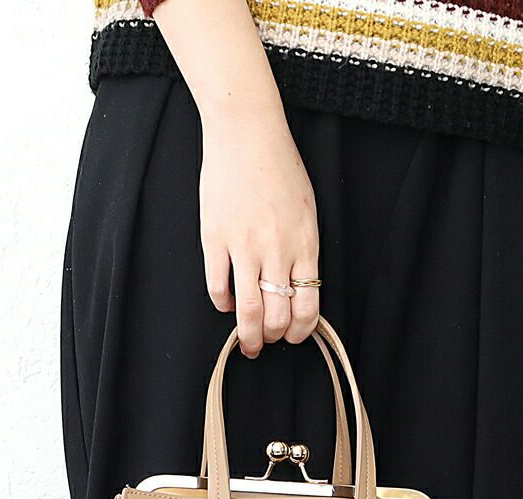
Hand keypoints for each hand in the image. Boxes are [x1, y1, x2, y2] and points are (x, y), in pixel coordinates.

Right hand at [199, 111, 319, 358]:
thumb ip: (303, 250)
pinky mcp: (215, 238)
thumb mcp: (307, 211)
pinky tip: (226, 303)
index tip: (293, 337)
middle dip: (273, 337)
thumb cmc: (279, 167)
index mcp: (304, 244)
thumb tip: (297, 288)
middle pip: (278, 315)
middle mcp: (277, 249)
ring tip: (246, 342)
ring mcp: (244, 245)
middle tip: (267, 342)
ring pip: (248, 309)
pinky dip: (222, 304)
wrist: (247, 132)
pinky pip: (218, 287)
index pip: (308, 306)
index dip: (300, 331)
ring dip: (248, 334)